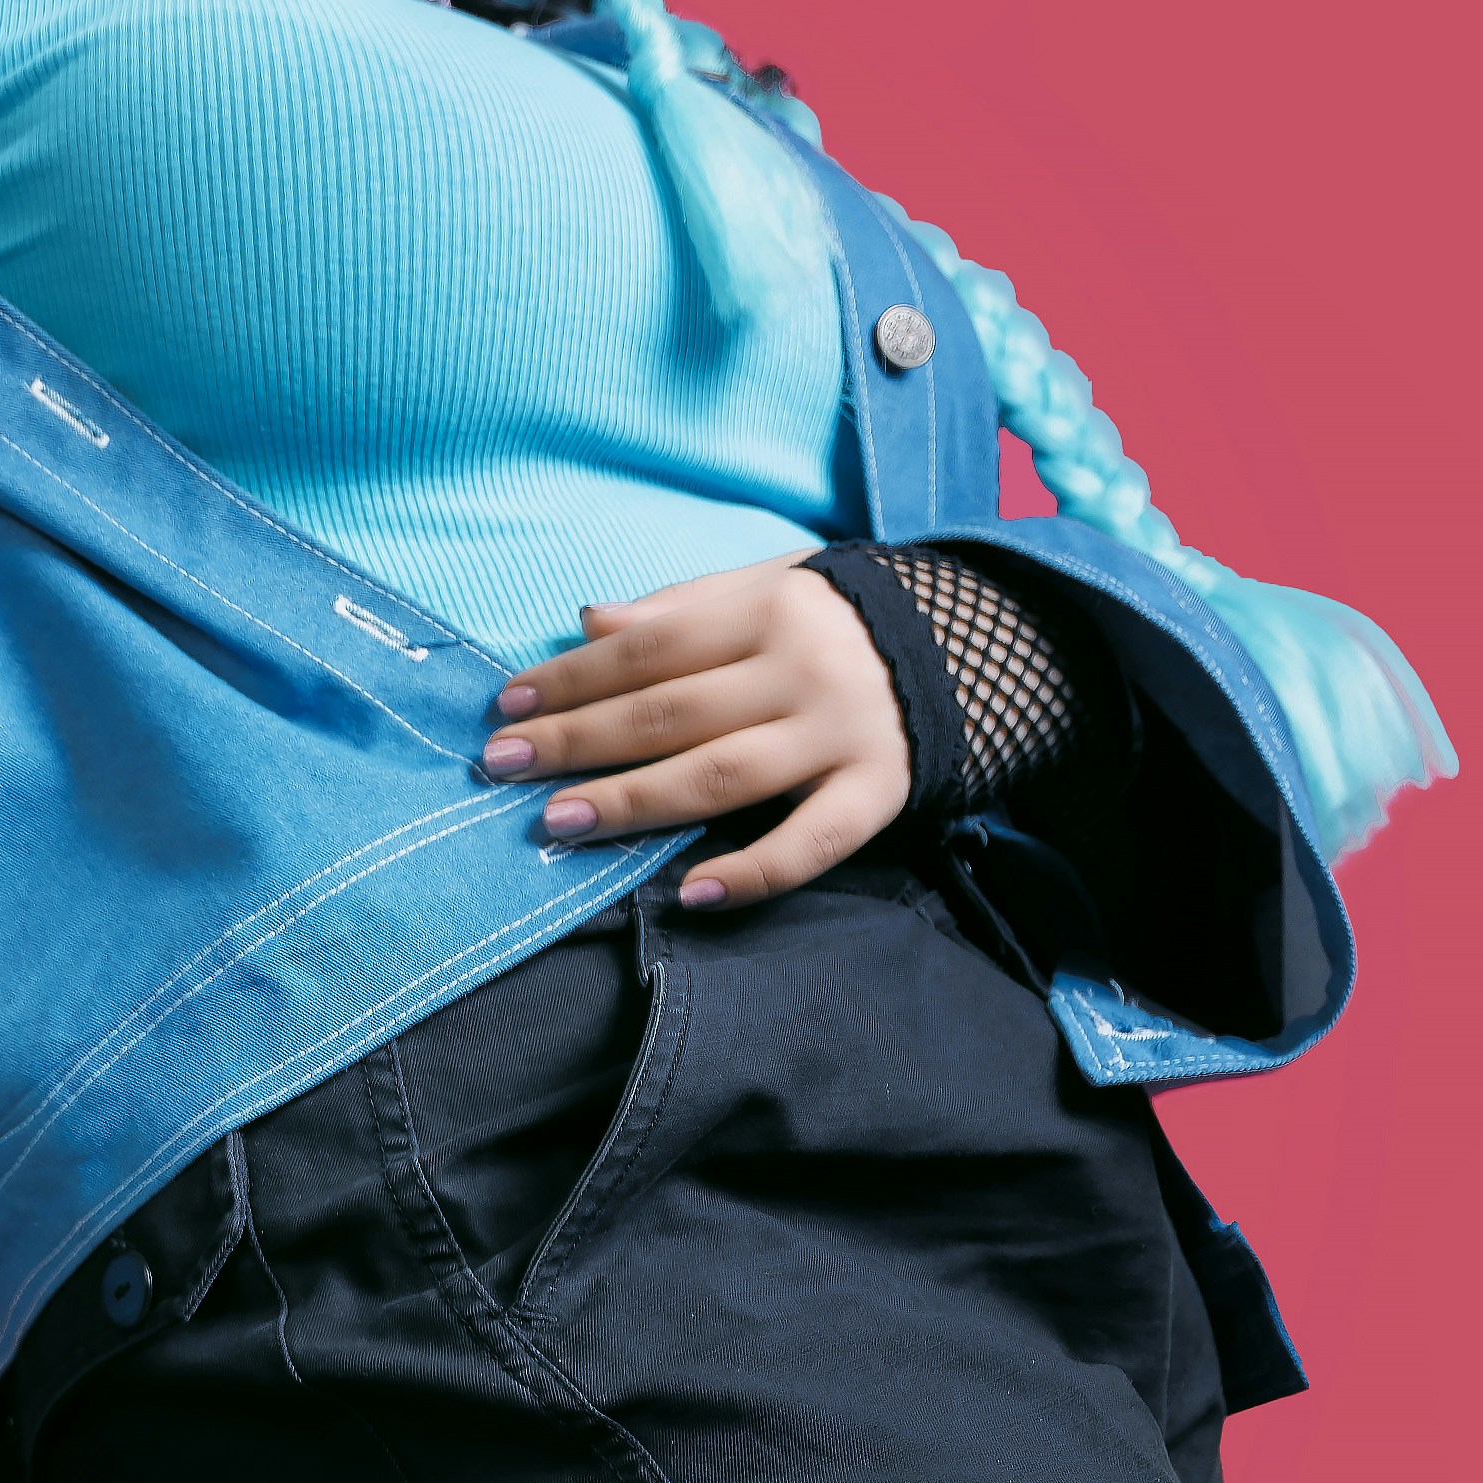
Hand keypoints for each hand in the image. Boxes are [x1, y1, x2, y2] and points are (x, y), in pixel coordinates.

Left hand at [480, 557, 910, 909]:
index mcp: (770, 608)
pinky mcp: (880, 793)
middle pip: (670, 713)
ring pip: (722, 776)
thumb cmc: (841, 621)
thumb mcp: (768, 587)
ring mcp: (843, 734)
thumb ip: (682, 608)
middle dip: (577, 741)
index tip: (504, 704)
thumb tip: (588, 621)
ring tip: (558, 824)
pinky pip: (812, 842)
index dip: (572, 677)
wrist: (983, 644)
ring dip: (634, 803)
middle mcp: (803, 669)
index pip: (649, 648)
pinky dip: (753, 872)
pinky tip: (691, 894)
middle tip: (499, 768)